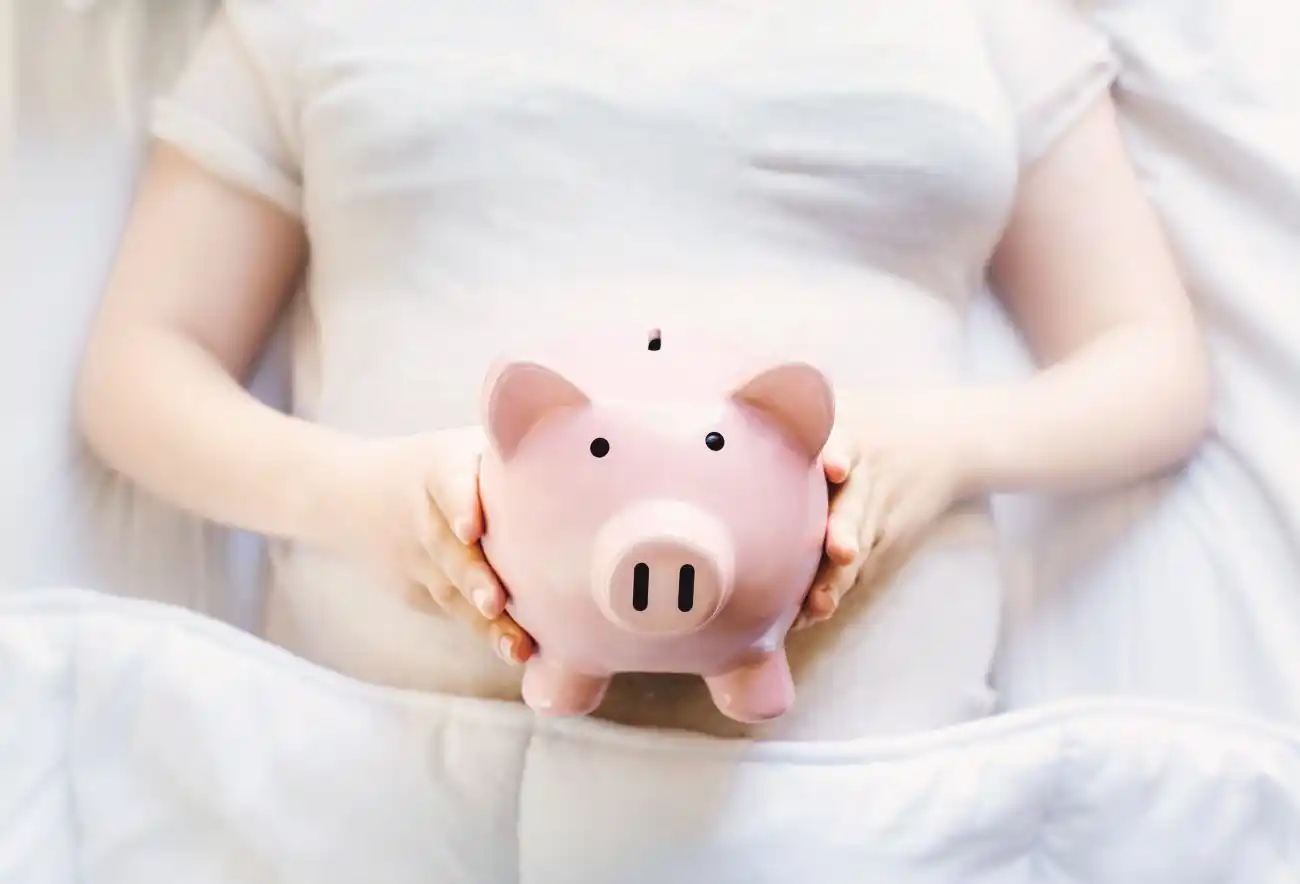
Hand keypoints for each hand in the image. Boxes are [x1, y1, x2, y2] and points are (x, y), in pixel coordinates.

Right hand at [317, 427, 533, 663]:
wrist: (353, 493)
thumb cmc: (445, 466)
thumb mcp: (466, 446)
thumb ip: (514, 449)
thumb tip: (594, 446)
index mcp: (439, 466)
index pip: (446, 480)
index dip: (460, 502)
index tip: (471, 529)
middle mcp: (425, 513)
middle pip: (448, 547)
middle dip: (473, 577)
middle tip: (496, 602)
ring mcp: (417, 555)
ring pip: (450, 589)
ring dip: (484, 621)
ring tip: (516, 645)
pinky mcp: (416, 589)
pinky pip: (451, 610)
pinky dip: (482, 632)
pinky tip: (515, 650)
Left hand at [795, 401, 971, 628]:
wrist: (947, 440)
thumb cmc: (870, 420)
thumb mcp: (841, 400)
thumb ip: (790, 402)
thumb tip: (719, 395)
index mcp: (853, 436)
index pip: (846, 442)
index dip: (840, 453)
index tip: (836, 466)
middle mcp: (868, 478)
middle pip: (857, 507)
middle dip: (846, 530)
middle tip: (840, 550)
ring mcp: (880, 512)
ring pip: (860, 548)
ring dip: (838, 578)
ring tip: (818, 605)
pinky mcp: (889, 540)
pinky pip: (861, 570)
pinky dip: (838, 590)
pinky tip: (811, 613)